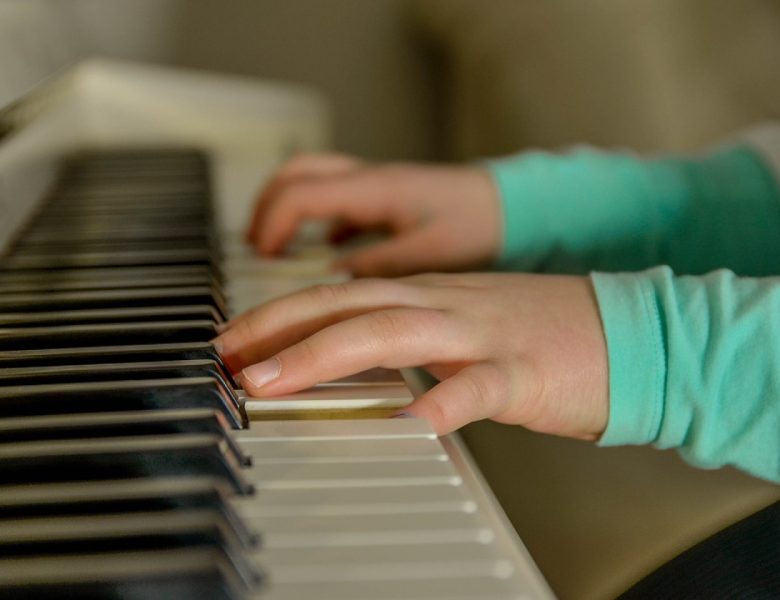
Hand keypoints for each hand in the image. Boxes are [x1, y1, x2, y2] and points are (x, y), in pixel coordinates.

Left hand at [213, 273, 608, 438]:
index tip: (235, 339)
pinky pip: (479, 386)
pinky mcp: (523, 371)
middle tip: (226, 358)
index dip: (281, 314)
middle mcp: (445, 305)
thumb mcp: (465, 324)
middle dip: (278, 329)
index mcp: (430, 296)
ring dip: (325, 354)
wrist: (627, 333)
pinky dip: (442, 400)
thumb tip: (356, 356)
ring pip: (393, 333)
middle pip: (348, 306)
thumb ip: (412, 336)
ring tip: (271, 380)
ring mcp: (482, 334)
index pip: (340, 295)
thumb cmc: (542, 336)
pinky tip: (411, 420)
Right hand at [247, 153, 501, 276]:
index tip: (262, 258)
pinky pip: (340, 202)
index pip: (300, 195)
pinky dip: (320, 222)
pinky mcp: (388, 201)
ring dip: (288, 210)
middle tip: (255, 248)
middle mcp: (370, 181)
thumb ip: (379, 266)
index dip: (271, 225)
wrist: (515, 209)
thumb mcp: (430, 254)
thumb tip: (333, 280)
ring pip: (315, 183)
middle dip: (266, 208)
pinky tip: (323, 253)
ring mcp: (378, 188)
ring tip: (276, 250)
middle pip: (296, 175)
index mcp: (375, 190)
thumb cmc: (481, 225)